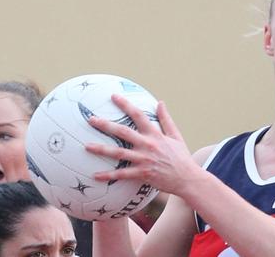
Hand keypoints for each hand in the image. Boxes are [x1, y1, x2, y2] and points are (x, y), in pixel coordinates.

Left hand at [85, 94, 200, 195]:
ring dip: (101, 149)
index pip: (138, 115)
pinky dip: (108, 175)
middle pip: (123, 132)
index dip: (125, 104)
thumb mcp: (176, 135)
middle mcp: (147, 145)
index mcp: (154, 134)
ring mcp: (144, 160)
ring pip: (118, 153)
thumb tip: (160, 102)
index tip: (113, 96)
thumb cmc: (182, 157)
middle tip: (91, 119)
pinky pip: (122, 174)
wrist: (187, 179)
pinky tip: (95, 175)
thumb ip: (166, 119)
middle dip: (106, 124)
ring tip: (86, 146)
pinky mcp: (142, 174)